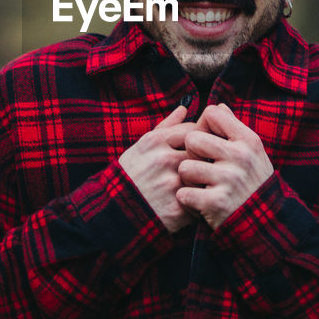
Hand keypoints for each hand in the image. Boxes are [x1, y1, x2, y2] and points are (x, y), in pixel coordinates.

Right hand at [118, 105, 197, 232]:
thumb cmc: (130, 175)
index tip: (196, 147)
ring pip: (203, 175)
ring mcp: (171, 184)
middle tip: (203, 164)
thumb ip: (166, 126)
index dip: (199, 138)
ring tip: (199, 182)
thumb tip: (185, 108)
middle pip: (202, 151)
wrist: (115, 211)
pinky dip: (200, 199)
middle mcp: (164, 160)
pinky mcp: (177, 208)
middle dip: (204, 158)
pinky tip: (194, 200)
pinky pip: (200, 199)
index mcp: (155, 141)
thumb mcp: (142, 146)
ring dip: (204, 178)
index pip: (193, 129)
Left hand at [176, 103, 273, 229]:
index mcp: (248, 140)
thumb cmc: (253, 182)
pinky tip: (199, 202)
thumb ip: (234, 128)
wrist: (266, 222)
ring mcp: (229, 180)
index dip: (202, 125)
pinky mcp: (217, 203)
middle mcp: (240, 157)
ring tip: (200, 186)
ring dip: (187, 179)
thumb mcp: (252, 152)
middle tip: (201, 167)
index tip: (206, 142)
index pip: (212, 113)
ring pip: (185, 167)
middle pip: (192, 139)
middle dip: (191, 154)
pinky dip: (187, 200)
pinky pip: (184, 193)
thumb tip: (218, 106)